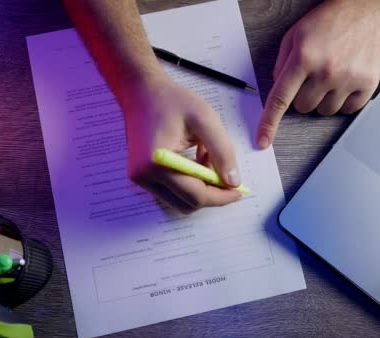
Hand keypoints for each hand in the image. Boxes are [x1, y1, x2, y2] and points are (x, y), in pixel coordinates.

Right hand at [122, 73, 241, 212]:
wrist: (141, 92)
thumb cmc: (173, 101)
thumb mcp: (205, 120)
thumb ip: (222, 152)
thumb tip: (233, 182)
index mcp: (158, 162)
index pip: (195, 195)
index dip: (221, 196)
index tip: (239, 190)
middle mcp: (144, 176)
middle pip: (188, 203)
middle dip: (211, 193)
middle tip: (226, 173)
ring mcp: (140, 178)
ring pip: (180, 201)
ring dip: (200, 188)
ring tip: (207, 159)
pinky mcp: (141, 177)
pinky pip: (172, 192)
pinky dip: (189, 183)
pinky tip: (196, 160)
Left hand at [257, 0, 379, 148]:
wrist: (365, 9)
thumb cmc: (330, 20)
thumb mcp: (295, 35)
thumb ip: (281, 64)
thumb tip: (277, 90)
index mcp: (304, 58)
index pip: (280, 99)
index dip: (269, 123)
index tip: (263, 140)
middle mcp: (326, 71)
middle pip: (303, 108)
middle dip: (303, 96)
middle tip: (312, 77)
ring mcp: (348, 79)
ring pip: (325, 111)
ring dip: (324, 99)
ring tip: (331, 75)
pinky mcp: (367, 84)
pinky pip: (348, 110)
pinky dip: (344, 100)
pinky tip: (345, 81)